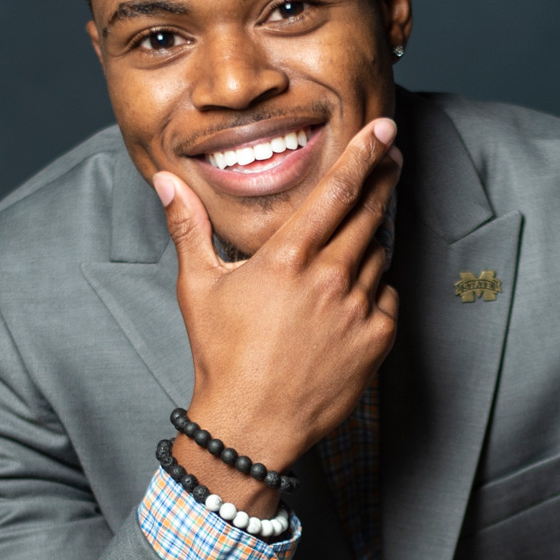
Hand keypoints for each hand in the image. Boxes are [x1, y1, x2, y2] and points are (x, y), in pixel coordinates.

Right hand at [155, 119, 402, 512]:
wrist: (250, 427)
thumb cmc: (221, 357)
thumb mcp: (198, 287)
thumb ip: (189, 227)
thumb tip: (166, 182)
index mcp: (287, 259)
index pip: (336, 191)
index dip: (363, 155)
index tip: (383, 132)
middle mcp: (328, 279)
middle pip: (368, 214)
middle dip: (383, 180)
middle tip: (393, 158)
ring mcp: (356, 311)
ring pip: (378, 255)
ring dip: (374, 237)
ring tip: (364, 230)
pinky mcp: (375, 341)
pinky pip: (387, 297)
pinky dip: (376, 287)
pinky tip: (358, 290)